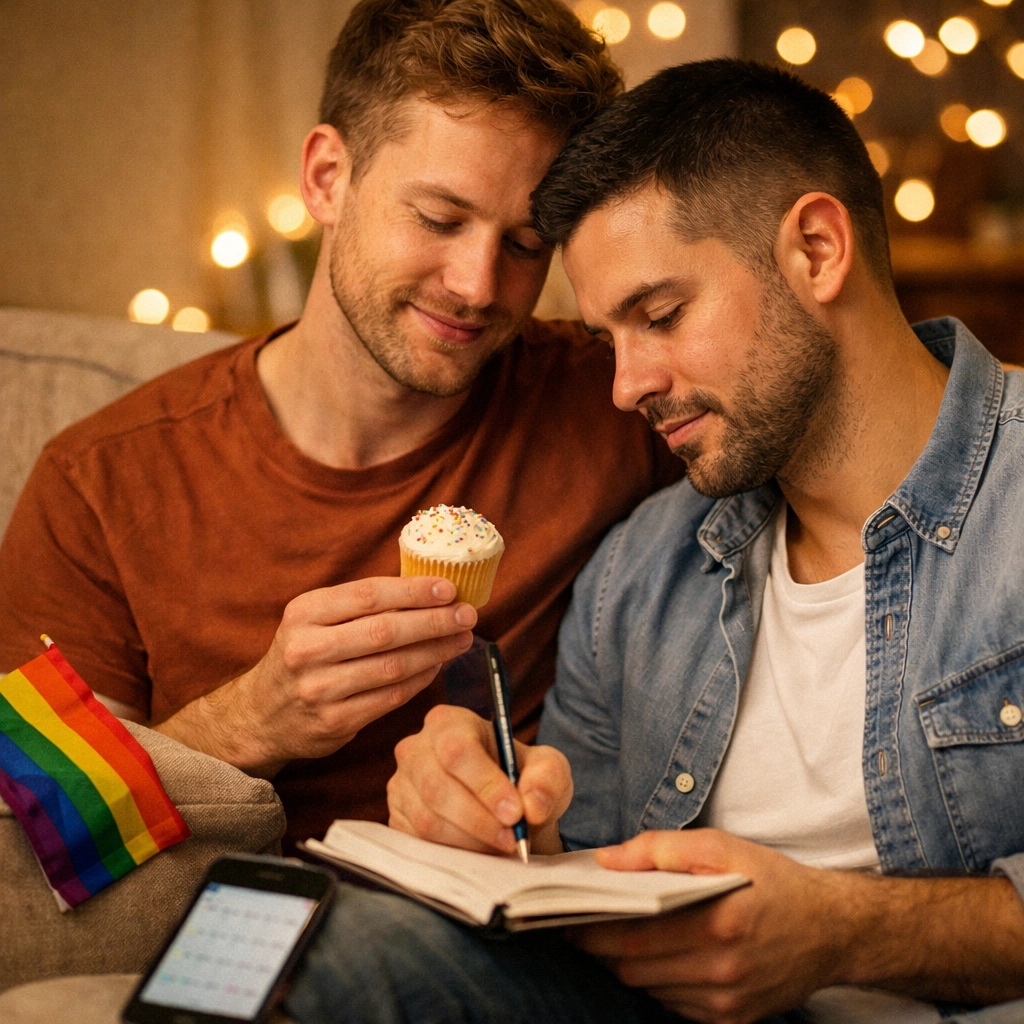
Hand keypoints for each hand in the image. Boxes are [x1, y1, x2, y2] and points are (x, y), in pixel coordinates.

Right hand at [156, 576, 476, 774]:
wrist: (262, 714)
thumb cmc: (304, 655)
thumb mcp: (315, 619)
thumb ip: (361, 604)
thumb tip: (428, 587)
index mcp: (304, 613)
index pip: (368, 596)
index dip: (413, 591)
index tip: (449, 588)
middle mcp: (308, 649)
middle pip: (385, 631)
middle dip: (434, 621)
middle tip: (467, 614)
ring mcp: (320, 689)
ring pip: (393, 667)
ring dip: (435, 652)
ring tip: (461, 639)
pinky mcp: (334, 722)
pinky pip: (391, 697)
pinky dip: (420, 680)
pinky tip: (437, 666)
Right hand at [388, 704, 572, 855]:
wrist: (504, 807)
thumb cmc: (521, 779)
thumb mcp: (547, 770)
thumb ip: (547, 779)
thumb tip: (532, 805)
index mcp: (449, 722)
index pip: (458, 750)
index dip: (486, 784)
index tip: (515, 813)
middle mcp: (416, 748)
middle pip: (437, 787)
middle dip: (480, 820)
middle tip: (512, 838)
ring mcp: (401, 784)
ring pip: (427, 820)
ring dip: (470, 841)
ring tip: (500, 845)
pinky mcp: (397, 818)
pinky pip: (419, 843)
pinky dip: (453, 853)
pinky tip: (478, 849)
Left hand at [570, 830, 851, 1023]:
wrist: (831, 930)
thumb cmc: (771, 881)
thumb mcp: (720, 846)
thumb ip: (659, 848)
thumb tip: (606, 859)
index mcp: (717, 924)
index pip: (632, 938)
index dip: (592, 930)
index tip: (568, 916)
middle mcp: (721, 972)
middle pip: (633, 968)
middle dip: (602, 947)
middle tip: (584, 923)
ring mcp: (726, 1003)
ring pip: (649, 989)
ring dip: (628, 964)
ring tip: (620, 934)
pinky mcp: (730, 1021)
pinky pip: (673, 1005)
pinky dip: (658, 981)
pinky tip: (661, 955)